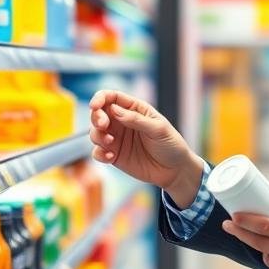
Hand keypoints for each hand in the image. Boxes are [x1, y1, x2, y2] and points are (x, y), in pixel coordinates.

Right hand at [89, 90, 203, 206]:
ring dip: (97, 136)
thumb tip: (114, 109)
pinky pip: (97, 152)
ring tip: (111, 143)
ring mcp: (117, 139)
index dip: (100, 98)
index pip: (112, 97)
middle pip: (99, 113)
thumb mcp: (158, 129)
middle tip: (103, 126)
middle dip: (96, 118)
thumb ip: (136, 119)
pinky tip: (111, 157)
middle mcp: (122, 122)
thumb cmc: (171, 144)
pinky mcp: (114, 155)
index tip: (94, 106)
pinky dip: (99, 153)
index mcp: (134, 109)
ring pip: (95, 132)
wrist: (175, 170)